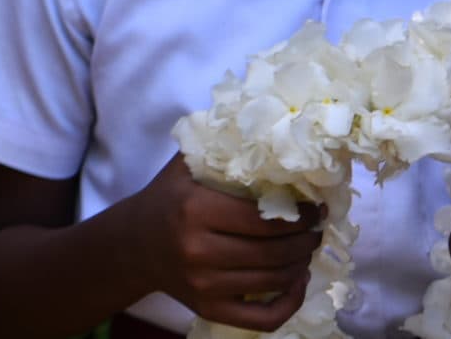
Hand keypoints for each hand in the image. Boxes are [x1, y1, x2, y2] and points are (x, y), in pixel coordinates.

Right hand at [121, 156, 321, 330]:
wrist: (134, 244)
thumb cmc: (167, 199)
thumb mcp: (185, 166)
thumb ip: (221, 149)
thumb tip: (271, 133)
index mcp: (194, 210)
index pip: (263, 220)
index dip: (299, 216)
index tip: (314, 208)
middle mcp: (198, 250)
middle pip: (273, 253)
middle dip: (305, 241)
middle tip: (316, 230)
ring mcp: (203, 285)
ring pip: (274, 282)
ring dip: (300, 266)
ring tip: (305, 250)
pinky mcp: (209, 309)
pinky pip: (264, 318)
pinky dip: (290, 303)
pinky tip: (296, 282)